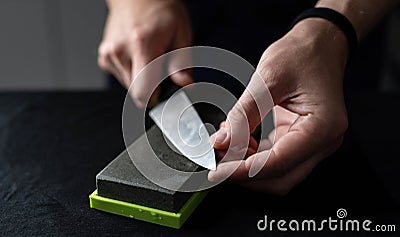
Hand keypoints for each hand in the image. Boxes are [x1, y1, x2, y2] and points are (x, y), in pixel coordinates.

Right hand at [98, 0, 192, 107]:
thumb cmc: (159, 10)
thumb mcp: (181, 34)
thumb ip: (182, 63)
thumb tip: (184, 84)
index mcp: (142, 45)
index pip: (143, 91)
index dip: (156, 99)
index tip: (165, 95)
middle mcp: (121, 51)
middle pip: (136, 92)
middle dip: (152, 88)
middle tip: (160, 69)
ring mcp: (109, 54)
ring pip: (129, 86)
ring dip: (142, 80)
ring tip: (149, 57)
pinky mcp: (104, 57)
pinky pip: (122, 77)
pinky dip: (132, 72)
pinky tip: (138, 56)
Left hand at [209, 18, 348, 194]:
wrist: (318, 44)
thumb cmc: (302, 54)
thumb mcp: (267, 79)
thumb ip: (243, 115)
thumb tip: (221, 142)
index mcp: (322, 127)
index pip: (278, 163)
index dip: (244, 171)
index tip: (218, 171)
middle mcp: (323, 141)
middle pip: (281, 178)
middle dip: (246, 174)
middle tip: (218, 163)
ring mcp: (314, 143)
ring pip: (277, 172)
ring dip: (248, 165)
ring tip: (226, 146)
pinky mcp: (302, 140)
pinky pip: (276, 158)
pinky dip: (254, 155)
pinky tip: (238, 140)